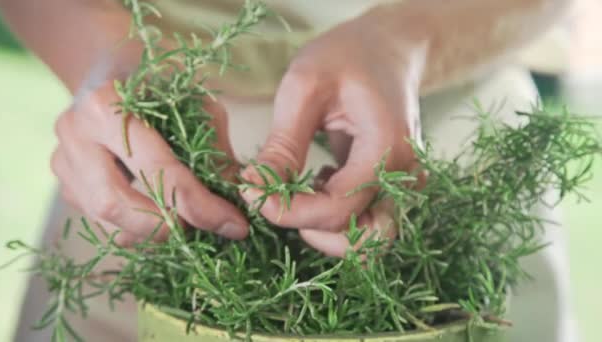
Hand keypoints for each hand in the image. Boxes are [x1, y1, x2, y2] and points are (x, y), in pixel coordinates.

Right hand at [51, 83, 248, 245]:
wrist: (114, 66)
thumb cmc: (161, 84)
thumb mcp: (198, 105)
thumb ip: (215, 153)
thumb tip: (240, 202)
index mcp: (107, 107)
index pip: (159, 172)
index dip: (201, 208)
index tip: (235, 226)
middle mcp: (74, 133)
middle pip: (117, 205)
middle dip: (166, 229)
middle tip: (203, 232)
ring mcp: (62, 159)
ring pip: (104, 220)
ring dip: (151, 234)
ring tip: (188, 225)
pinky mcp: (64, 181)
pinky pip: (99, 219)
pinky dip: (135, 228)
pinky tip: (161, 218)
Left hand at [240, 14, 425, 256]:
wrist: (388, 47)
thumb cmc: (349, 55)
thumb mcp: (305, 87)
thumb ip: (283, 145)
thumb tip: (254, 188)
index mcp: (387, 149)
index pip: (338, 210)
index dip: (289, 212)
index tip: (251, 192)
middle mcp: (405, 177)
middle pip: (365, 241)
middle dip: (313, 230)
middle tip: (280, 199)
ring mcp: (404, 186)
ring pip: (369, 241)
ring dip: (327, 229)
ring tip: (303, 189)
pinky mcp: (393, 187)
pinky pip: (366, 221)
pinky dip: (336, 216)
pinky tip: (319, 180)